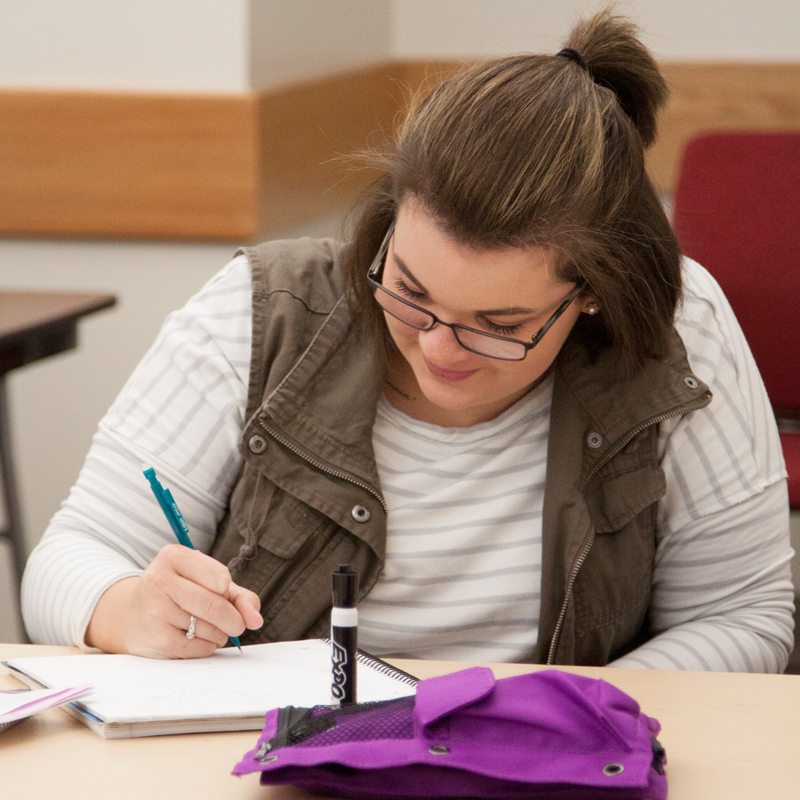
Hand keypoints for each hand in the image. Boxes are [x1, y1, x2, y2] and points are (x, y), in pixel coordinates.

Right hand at [85, 544, 262, 657]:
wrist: (129, 616)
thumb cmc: (177, 595)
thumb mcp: (205, 582)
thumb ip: (238, 596)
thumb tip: (256, 619)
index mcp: (173, 556)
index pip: (221, 577)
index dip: (228, 592)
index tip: (223, 595)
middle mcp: (159, 580)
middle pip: (216, 605)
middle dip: (234, 620)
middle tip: (236, 625)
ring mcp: (155, 611)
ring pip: (210, 629)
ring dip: (220, 635)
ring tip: (208, 629)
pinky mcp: (156, 639)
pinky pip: (199, 648)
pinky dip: (207, 647)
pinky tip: (194, 639)